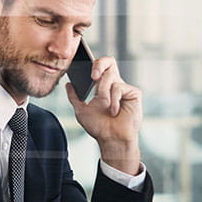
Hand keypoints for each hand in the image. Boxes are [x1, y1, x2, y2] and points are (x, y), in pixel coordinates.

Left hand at [65, 56, 141, 171]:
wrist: (111, 139)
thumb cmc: (99, 127)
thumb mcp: (81, 110)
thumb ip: (74, 97)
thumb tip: (68, 84)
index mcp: (102, 86)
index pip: (100, 66)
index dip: (93, 63)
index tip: (84, 69)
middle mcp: (114, 84)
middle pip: (109, 62)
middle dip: (99, 65)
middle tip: (93, 77)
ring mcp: (124, 88)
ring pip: (110, 78)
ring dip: (103, 93)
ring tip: (105, 106)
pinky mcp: (133, 93)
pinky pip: (119, 88)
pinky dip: (114, 100)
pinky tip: (114, 111)